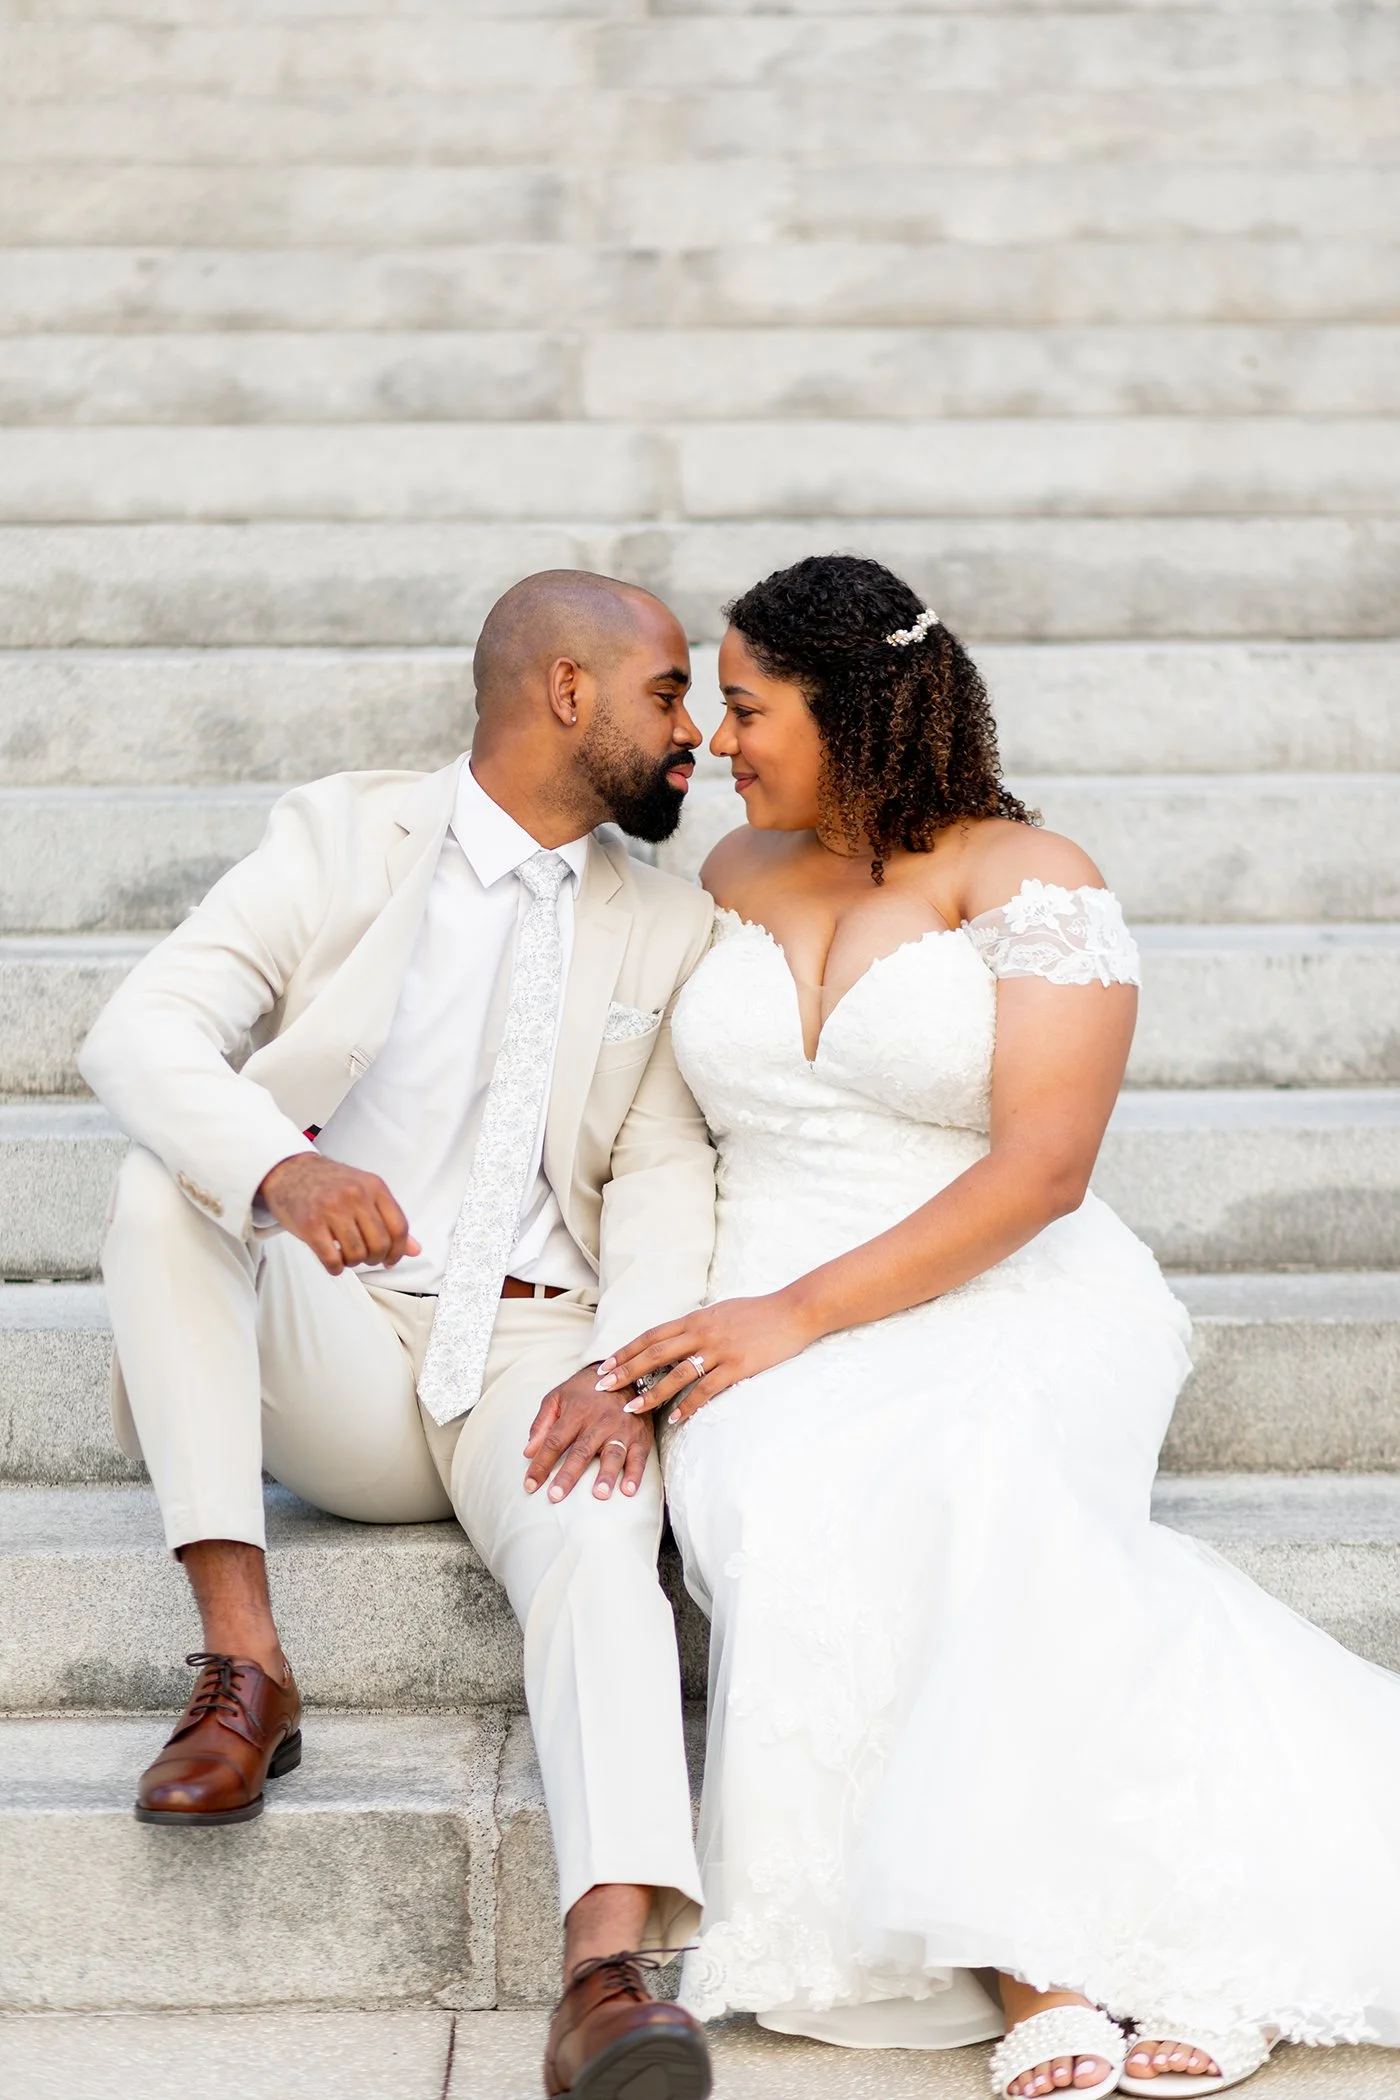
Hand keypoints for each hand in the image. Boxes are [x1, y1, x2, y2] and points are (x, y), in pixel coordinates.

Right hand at [258, 1153, 418, 1275]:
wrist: (291, 1171)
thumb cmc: (330, 1184)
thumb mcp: (365, 1191)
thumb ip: (390, 1219)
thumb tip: (415, 1250)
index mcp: (374, 1187)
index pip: (399, 1227)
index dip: (398, 1251)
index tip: (390, 1260)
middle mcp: (355, 1196)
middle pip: (380, 1243)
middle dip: (375, 1258)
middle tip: (365, 1257)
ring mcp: (332, 1209)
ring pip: (357, 1253)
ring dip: (354, 1262)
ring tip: (346, 1255)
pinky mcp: (310, 1225)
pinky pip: (332, 1259)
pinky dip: (336, 1268)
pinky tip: (333, 1262)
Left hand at [523, 1364, 654, 1502]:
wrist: (624, 1373)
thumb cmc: (586, 1390)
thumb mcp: (558, 1397)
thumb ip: (542, 1424)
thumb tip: (528, 1452)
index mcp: (575, 1413)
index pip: (554, 1442)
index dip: (541, 1464)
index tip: (530, 1485)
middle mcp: (598, 1422)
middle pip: (581, 1451)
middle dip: (568, 1475)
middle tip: (556, 1496)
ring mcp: (620, 1430)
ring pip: (612, 1454)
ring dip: (606, 1475)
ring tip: (598, 1494)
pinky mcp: (639, 1437)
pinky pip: (638, 1457)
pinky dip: (635, 1474)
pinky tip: (628, 1489)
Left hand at [596, 1292, 818, 1424]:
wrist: (793, 1312)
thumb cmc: (758, 1312)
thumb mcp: (721, 1311)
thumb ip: (698, 1324)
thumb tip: (679, 1335)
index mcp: (695, 1318)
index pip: (651, 1336)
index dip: (626, 1351)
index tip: (606, 1365)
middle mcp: (702, 1332)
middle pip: (654, 1354)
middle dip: (625, 1371)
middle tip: (602, 1387)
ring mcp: (719, 1350)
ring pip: (676, 1374)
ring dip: (651, 1393)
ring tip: (631, 1410)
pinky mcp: (738, 1366)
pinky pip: (707, 1389)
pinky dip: (689, 1405)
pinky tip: (675, 1419)